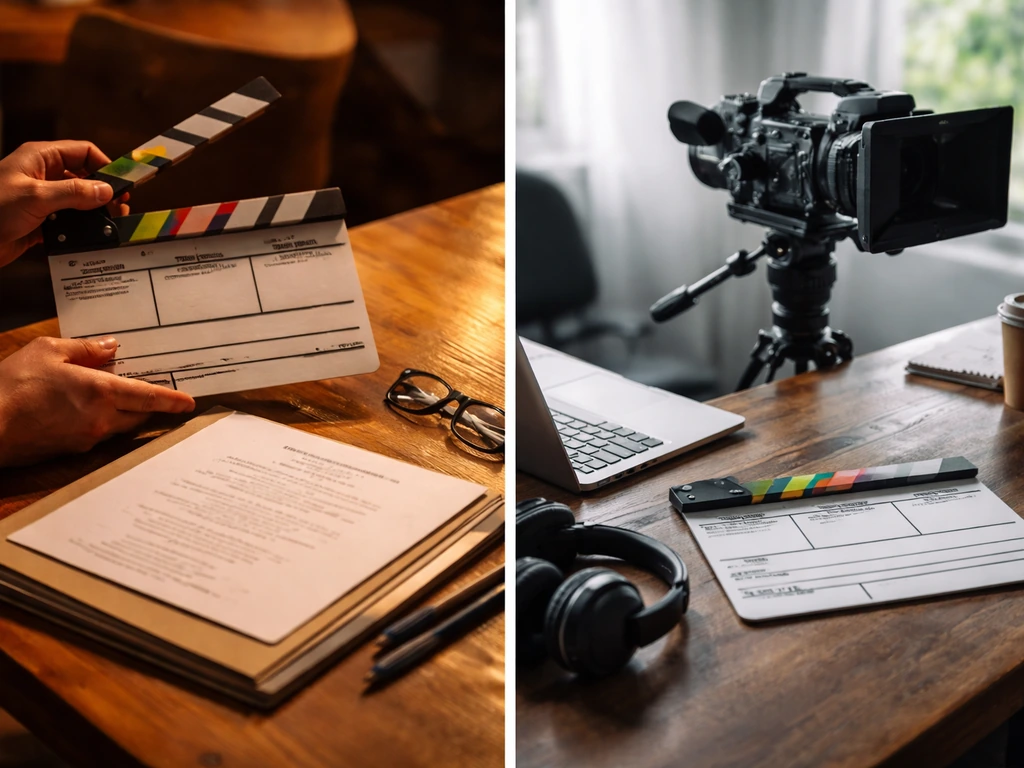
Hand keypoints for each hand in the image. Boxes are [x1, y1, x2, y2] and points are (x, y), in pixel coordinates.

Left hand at [0, 141, 130, 268]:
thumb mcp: (36, 196)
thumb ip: (75, 192)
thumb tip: (107, 190)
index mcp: (40, 158)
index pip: (83, 152)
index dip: (105, 165)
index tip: (122, 184)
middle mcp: (44, 175)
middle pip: (85, 177)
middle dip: (104, 191)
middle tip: (120, 208)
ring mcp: (43, 198)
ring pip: (80, 201)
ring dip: (94, 212)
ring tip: (110, 223)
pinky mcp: (42, 220)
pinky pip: (70, 221)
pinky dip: (81, 228)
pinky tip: (89, 235)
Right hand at [0, 336, 194, 466]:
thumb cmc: (12, 386)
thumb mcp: (47, 352)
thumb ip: (84, 348)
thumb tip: (110, 347)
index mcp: (101, 392)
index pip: (148, 397)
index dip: (171, 400)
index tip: (189, 402)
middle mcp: (102, 419)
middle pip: (140, 414)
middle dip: (150, 405)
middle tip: (157, 395)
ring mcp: (87, 438)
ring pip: (120, 425)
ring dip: (125, 413)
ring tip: (117, 397)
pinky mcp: (72, 450)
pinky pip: (99, 434)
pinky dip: (103, 421)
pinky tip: (88, 410)